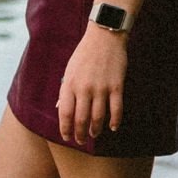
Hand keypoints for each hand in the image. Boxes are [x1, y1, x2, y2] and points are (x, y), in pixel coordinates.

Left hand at [57, 24, 127, 143]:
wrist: (104, 36)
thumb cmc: (84, 54)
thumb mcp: (69, 70)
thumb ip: (65, 91)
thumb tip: (60, 109)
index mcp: (69, 84)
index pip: (65, 114)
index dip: (65, 129)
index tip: (67, 137)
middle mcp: (84, 89)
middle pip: (81, 120)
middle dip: (80, 134)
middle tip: (81, 141)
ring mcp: (101, 88)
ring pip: (98, 118)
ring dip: (95, 130)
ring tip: (94, 134)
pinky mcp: (116, 86)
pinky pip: (116, 109)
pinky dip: (115, 121)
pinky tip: (113, 127)